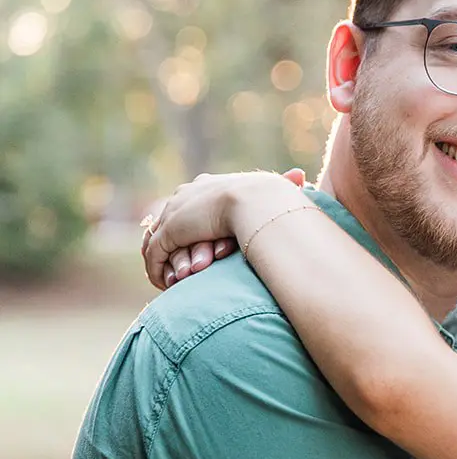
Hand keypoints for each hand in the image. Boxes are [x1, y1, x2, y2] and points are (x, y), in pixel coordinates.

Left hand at [141, 168, 304, 290]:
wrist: (258, 202)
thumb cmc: (274, 200)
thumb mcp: (277, 192)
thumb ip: (285, 187)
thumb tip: (300, 175)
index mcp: (208, 186)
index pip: (188, 207)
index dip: (190, 230)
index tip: (196, 250)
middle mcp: (186, 195)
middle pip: (169, 223)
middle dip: (173, 249)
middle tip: (181, 272)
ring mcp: (176, 212)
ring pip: (161, 241)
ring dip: (168, 262)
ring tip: (173, 281)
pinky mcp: (170, 230)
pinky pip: (155, 254)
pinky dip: (157, 270)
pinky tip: (165, 284)